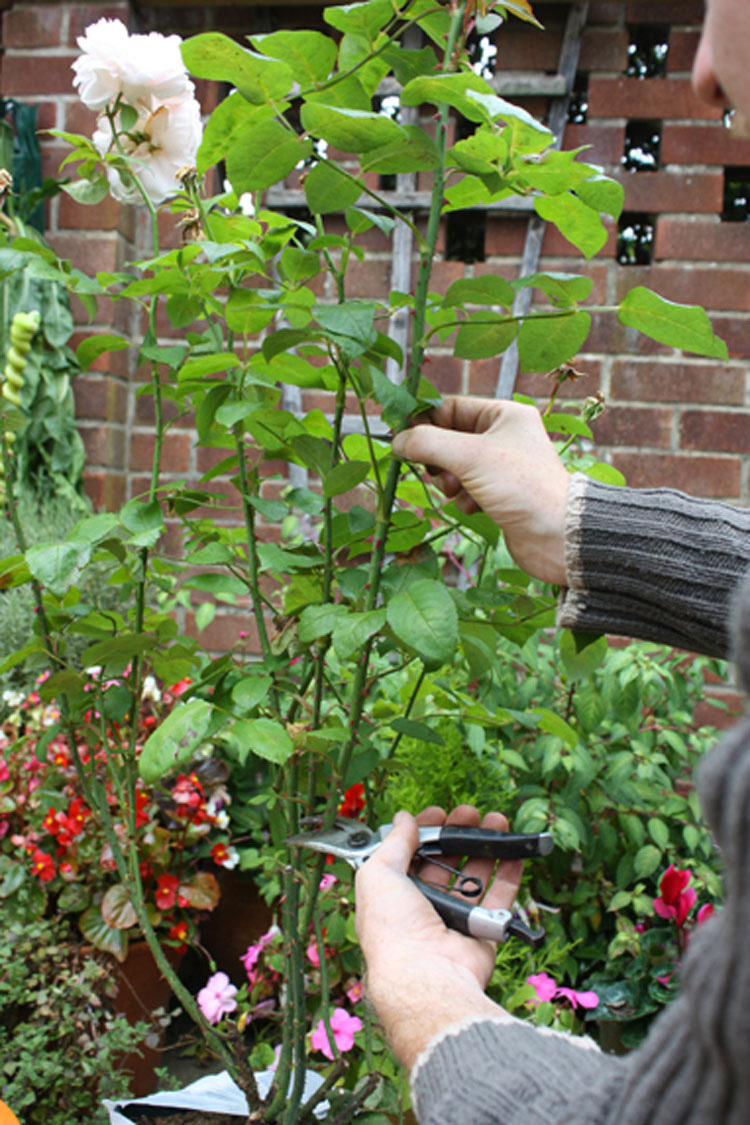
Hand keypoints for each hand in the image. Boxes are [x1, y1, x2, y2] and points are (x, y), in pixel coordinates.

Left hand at [355, 804, 521, 1069]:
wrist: (426, 975)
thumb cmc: (393, 928)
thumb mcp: (379, 874)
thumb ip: (393, 843)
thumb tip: (403, 818)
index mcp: (393, 895)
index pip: (410, 855)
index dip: (424, 831)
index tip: (440, 811)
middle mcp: (423, 909)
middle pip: (446, 862)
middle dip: (459, 834)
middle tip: (472, 813)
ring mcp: (454, 921)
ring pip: (475, 875)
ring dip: (488, 846)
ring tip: (499, 822)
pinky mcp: (483, 933)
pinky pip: (500, 898)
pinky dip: (510, 873)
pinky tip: (518, 851)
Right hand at [391, 396, 569, 584]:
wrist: (558, 535)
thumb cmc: (521, 487)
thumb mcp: (469, 457)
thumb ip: (427, 443)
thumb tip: (397, 441)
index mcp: (504, 414)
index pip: (450, 407)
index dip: (424, 423)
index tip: (401, 440)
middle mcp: (505, 435)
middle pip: (450, 438)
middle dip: (438, 458)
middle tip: (437, 473)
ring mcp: (503, 466)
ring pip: (456, 466)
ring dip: (449, 481)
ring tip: (458, 492)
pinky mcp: (501, 493)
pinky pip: (467, 488)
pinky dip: (464, 498)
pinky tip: (475, 507)